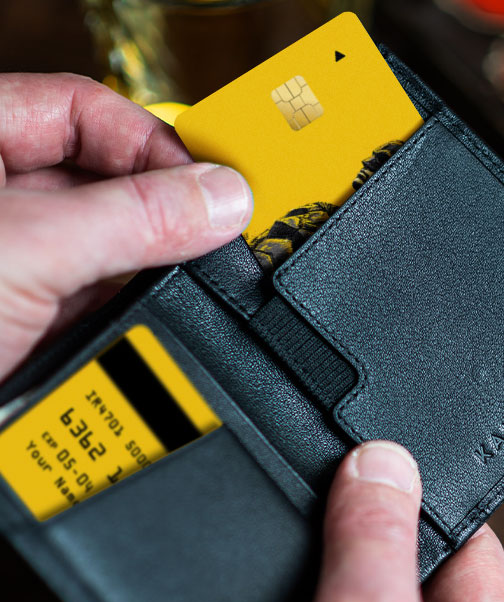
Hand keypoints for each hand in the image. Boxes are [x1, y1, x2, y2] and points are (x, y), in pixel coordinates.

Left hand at [0, 73, 251, 381]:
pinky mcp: (34, 323)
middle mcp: (1, 204)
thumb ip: (132, 220)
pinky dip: (134, 317)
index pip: (83, 112)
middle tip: (210, 237)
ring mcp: (19, 265)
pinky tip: (145, 325)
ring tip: (181, 286)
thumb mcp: (25, 251)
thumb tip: (220, 200)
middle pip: (108, 183)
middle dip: (161, 213)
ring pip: (113, 251)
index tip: (207, 187)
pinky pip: (104, 306)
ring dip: (151, 272)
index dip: (151, 143)